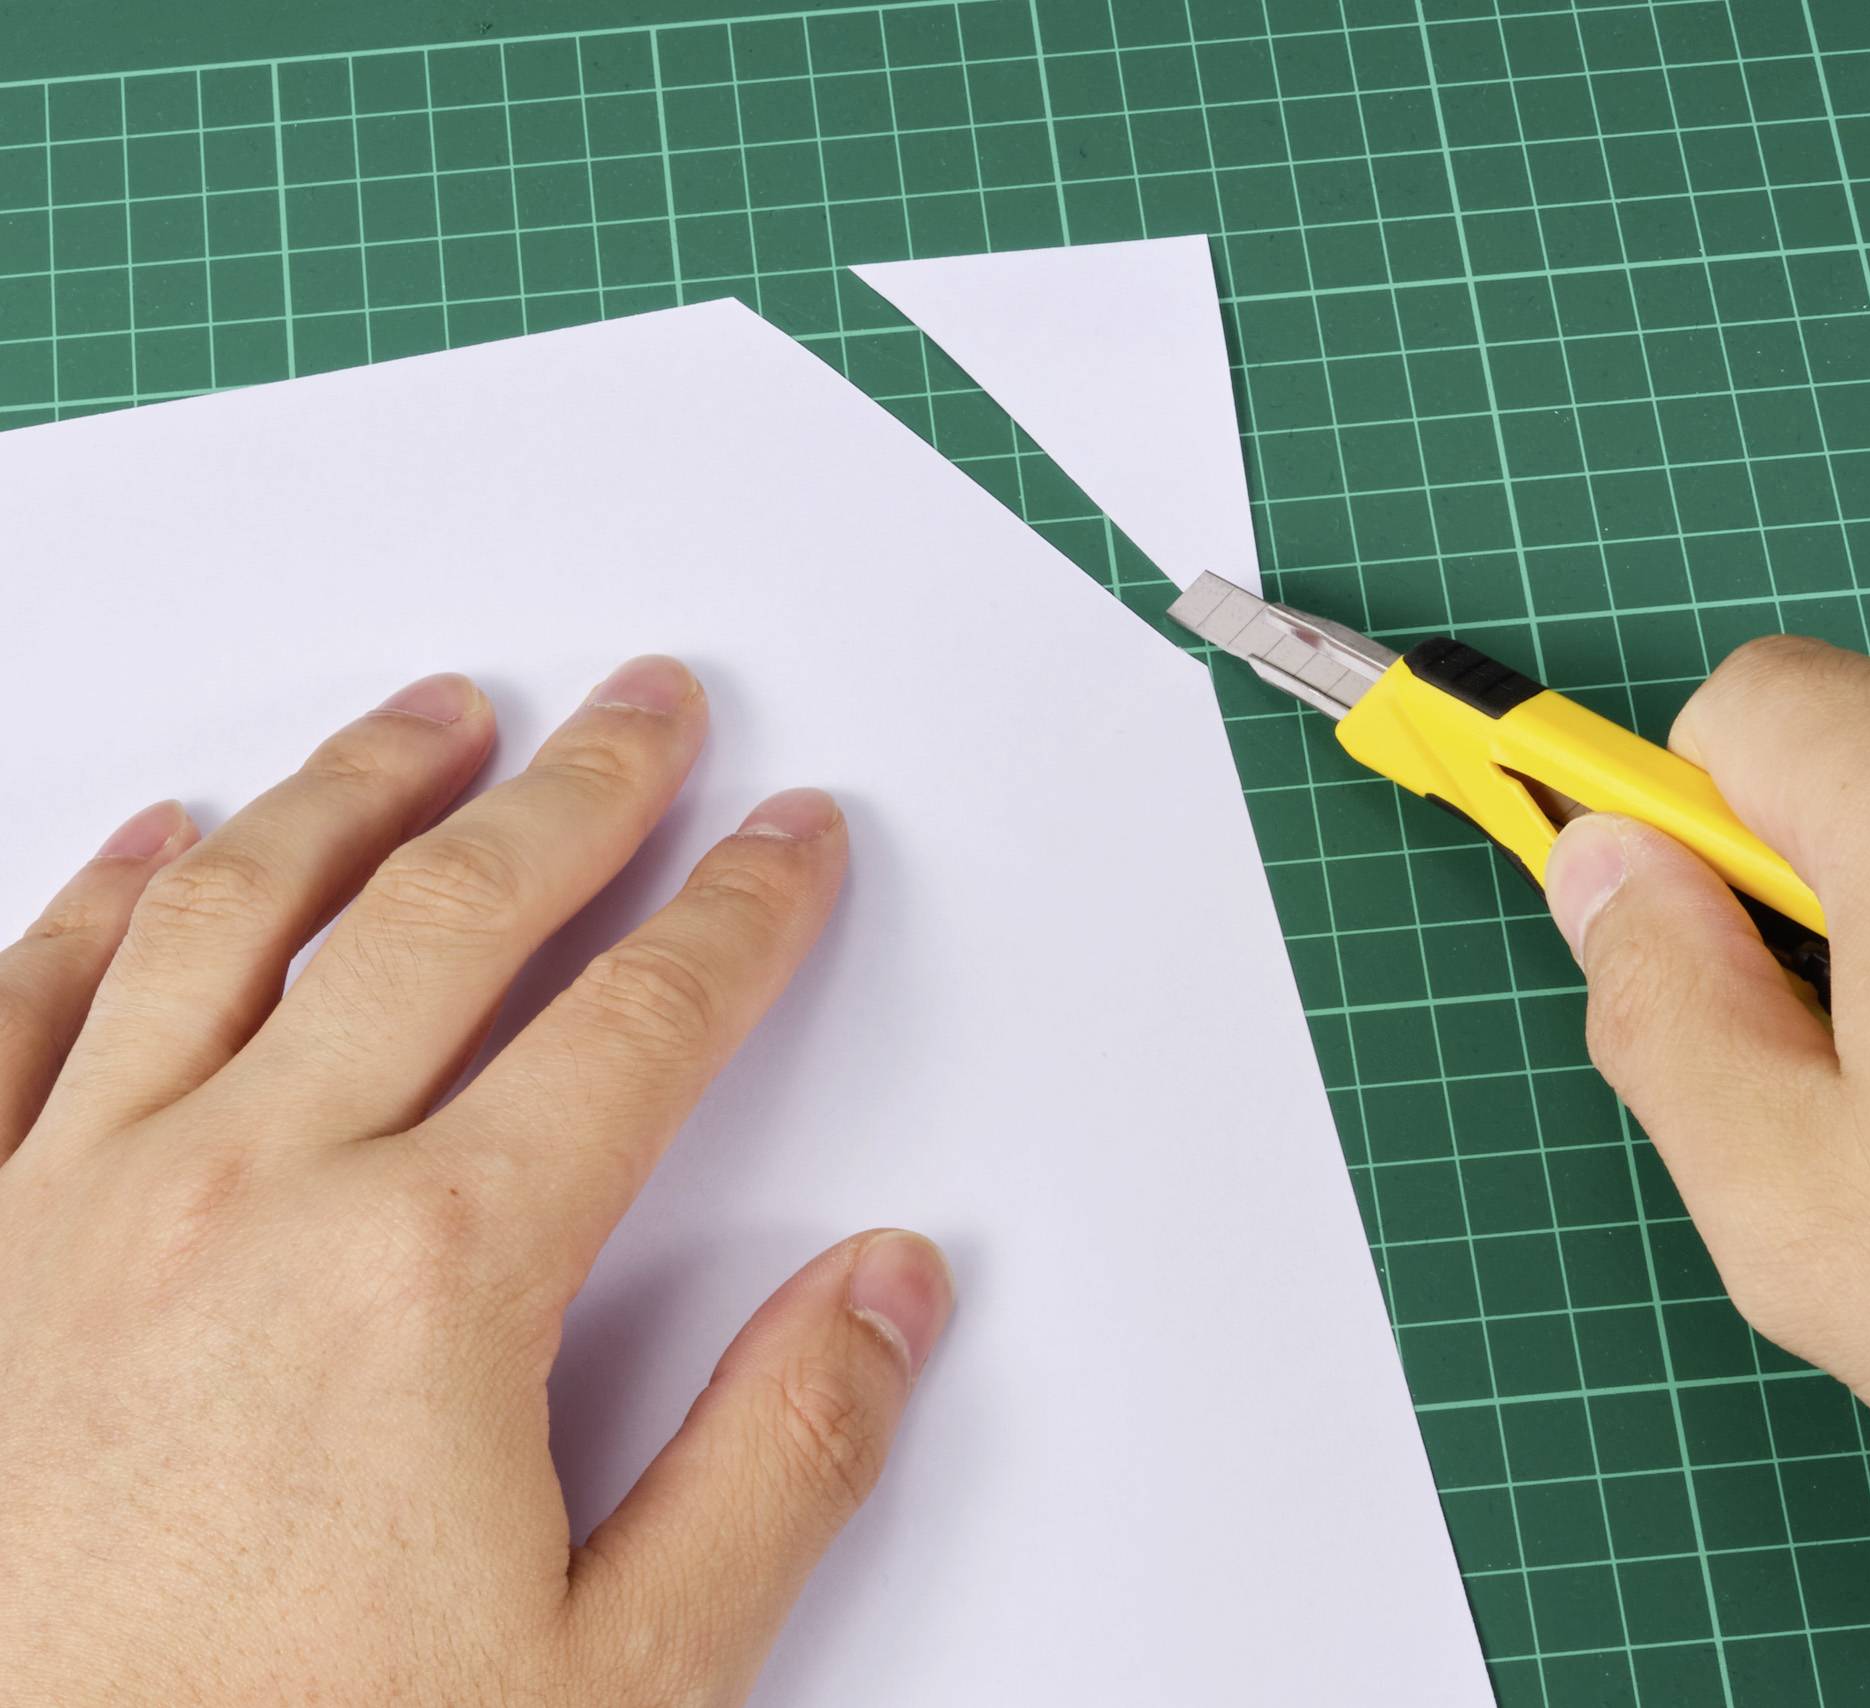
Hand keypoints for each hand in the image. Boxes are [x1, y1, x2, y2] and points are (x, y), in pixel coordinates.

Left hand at [0, 659, 952, 1705]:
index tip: (789, 842)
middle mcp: (244, 1197)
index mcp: (432, 1279)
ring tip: (431, 715)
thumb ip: (778, 1464)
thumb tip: (889, 1293)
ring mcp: (66, 1209)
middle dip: (575, 791)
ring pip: (234, 918)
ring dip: (355, 789)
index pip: (640, 1028)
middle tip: (640, 708)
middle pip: (450, 920)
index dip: (740, 916)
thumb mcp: (615, 1682)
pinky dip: (92, 902)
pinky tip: (154, 843)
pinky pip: (16, 1010)